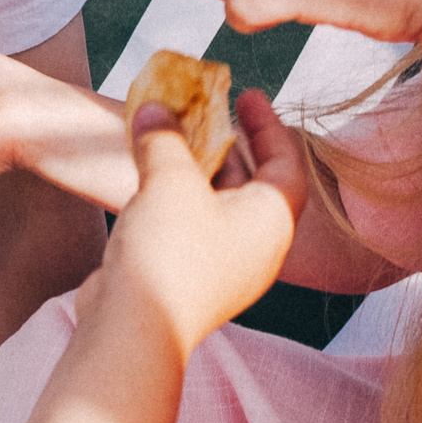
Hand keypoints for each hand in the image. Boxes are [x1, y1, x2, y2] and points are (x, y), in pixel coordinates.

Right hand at [88, 92, 304, 355]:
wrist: (134, 328)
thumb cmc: (170, 250)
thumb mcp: (171, 179)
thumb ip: (166, 137)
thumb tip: (155, 108)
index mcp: (272, 222)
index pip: (287, 163)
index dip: (269, 124)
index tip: (247, 94)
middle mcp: (257, 246)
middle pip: (253, 183)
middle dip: (229, 145)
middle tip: (208, 112)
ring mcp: (224, 266)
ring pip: (219, 204)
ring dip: (198, 169)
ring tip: (172, 136)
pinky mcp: (191, 279)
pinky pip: (194, 225)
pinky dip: (179, 196)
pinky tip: (150, 176)